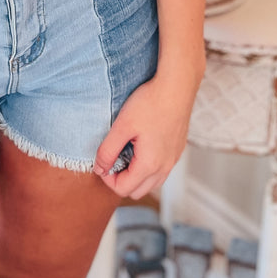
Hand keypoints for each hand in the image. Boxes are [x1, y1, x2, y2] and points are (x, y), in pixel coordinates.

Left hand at [91, 63, 203, 199]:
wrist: (176, 87)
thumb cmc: (150, 103)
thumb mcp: (122, 126)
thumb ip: (108, 151)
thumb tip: (99, 168)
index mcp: (150, 165)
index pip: (123, 189)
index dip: (107, 178)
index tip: (102, 160)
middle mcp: (165, 167)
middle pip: (137, 191)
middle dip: (121, 180)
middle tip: (113, 158)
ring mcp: (173, 160)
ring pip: (151, 182)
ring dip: (135, 175)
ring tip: (126, 151)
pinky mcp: (177, 150)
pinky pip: (161, 170)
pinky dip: (148, 166)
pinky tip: (141, 144)